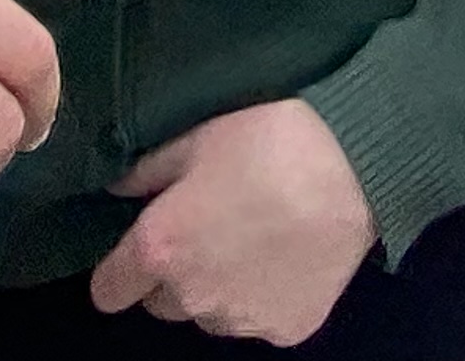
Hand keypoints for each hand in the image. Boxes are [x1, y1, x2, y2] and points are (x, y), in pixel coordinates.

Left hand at [92, 99, 375, 342]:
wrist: (356, 167)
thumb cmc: (269, 138)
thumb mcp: (197, 134)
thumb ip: (145, 169)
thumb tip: (118, 190)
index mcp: (160, 250)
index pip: (108, 291)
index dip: (119, 267)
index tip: (142, 244)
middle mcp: (192, 298)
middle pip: (161, 303)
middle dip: (175, 273)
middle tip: (209, 228)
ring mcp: (242, 320)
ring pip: (210, 313)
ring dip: (218, 287)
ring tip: (255, 238)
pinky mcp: (287, 329)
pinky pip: (260, 318)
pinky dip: (266, 296)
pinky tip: (288, 256)